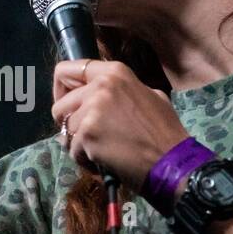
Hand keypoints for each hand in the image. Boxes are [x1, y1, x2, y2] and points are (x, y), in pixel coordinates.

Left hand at [50, 59, 190, 192]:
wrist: (172, 163)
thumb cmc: (165, 132)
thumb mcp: (149, 95)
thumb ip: (121, 90)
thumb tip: (100, 93)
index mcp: (114, 72)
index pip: (66, 70)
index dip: (60, 89)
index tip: (68, 105)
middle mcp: (100, 86)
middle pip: (60, 106)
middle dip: (69, 125)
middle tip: (87, 138)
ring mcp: (92, 110)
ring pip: (65, 130)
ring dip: (78, 145)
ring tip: (100, 153)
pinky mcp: (88, 135)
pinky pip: (73, 150)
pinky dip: (85, 160)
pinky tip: (104, 163)